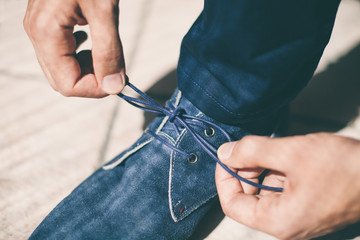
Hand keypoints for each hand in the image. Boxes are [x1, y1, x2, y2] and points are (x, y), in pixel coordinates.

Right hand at [23, 0, 124, 96]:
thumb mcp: (104, 11)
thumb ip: (109, 51)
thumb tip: (114, 86)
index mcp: (47, 33)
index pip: (69, 85)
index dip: (96, 89)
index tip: (118, 81)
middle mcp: (37, 33)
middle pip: (63, 80)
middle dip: (92, 81)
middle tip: (115, 68)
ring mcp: (39, 27)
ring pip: (61, 68)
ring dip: (87, 67)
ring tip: (104, 53)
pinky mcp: (47, 22)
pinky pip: (60, 52)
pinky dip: (79, 54)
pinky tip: (90, 40)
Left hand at [215, 133, 359, 239]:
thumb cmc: (345, 168)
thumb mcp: (291, 152)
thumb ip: (252, 151)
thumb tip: (224, 152)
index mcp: (278, 221)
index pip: (232, 204)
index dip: (224, 177)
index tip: (227, 155)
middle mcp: (285, 224)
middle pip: (247, 197)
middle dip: (245, 169)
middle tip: (252, 147)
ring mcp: (297, 216)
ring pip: (264, 190)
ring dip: (263, 167)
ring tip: (278, 149)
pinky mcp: (306, 206)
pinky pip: (281, 189)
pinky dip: (278, 170)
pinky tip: (289, 156)